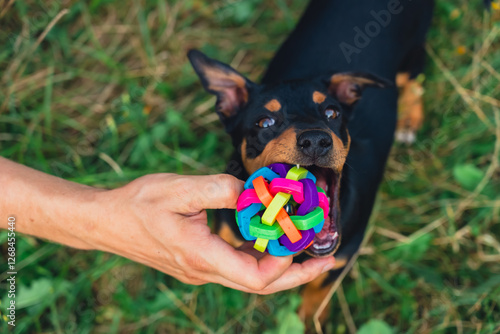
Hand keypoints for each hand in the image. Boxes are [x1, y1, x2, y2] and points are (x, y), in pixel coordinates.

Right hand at [91, 173, 335, 293]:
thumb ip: (219, 188)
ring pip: (250, 278)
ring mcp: (201, 270)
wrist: (106, 222)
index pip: (255, 277)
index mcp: (200, 256)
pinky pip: (237, 267)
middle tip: (326, 260)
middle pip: (260, 285)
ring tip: (307, 250)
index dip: (285, 263)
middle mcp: (204, 270)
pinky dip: (260, 257)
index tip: (300, 237)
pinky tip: (270, 241)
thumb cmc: (137, 205)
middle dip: (297, 274)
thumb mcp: (178, 188)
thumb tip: (253, 192)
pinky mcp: (198, 262)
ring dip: (281, 266)